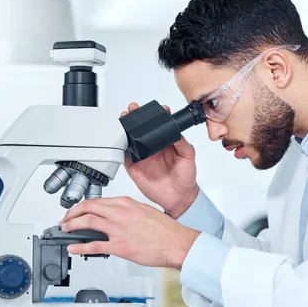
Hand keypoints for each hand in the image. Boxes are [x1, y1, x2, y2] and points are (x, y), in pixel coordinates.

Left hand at [60, 197, 199, 268]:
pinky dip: (80, 247)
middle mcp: (120, 213)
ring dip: (72, 225)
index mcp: (126, 203)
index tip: (79, 211)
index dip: (84, 206)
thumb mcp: (146, 211)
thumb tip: (118, 216)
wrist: (176, 242)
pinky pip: (94, 246)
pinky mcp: (119, 246)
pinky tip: (73, 248)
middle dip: (72, 213)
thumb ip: (129, 211)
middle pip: (88, 207)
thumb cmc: (166, 230)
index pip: (98, 201)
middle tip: (66, 219)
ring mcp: (118, 229)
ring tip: (65, 229)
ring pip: (87, 222)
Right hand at [121, 103, 198, 218]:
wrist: (178, 197)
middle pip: (141, 129)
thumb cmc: (186, 178)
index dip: (157, 115)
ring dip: (126, 128)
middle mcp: (153, 147)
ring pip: (131, 138)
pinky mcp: (134, 167)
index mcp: (166, 142)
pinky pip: (124, 155)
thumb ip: (182, 143)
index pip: (159, 125)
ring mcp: (142, 156)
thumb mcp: (188, 157)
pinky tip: (119, 139)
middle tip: (133, 108)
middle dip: (136, 117)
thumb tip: (176, 131)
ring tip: (124, 118)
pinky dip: (120, 147)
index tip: (157, 109)